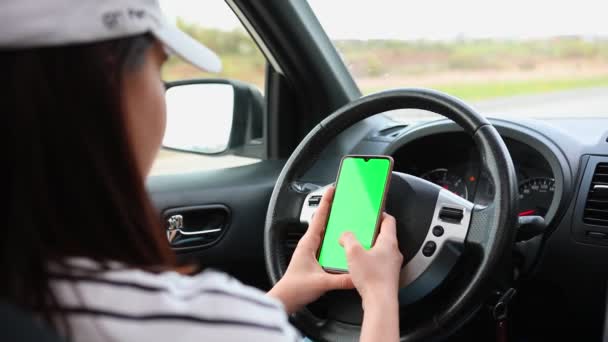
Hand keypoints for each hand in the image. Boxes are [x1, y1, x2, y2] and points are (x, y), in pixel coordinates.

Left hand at [268, 186, 353, 313]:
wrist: (285, 300)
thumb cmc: (294, 289)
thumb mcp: (321, 283)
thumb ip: (341, 280)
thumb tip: (357, 275)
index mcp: (308, 243)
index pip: (319, 217)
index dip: (326, 202)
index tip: (332, 190)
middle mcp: (308, 245)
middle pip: (322, 221)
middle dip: (331, 209)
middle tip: (341, 199)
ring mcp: (310, 251)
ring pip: (323, 232)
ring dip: (332, 224)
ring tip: (344, 216)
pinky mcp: (312, 259)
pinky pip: (324, 244)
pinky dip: (332, 238)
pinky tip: (341, 242)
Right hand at [339, 213, 402, 307]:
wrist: (380, 302)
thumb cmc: (373, 279)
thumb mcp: (354, 253)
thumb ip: (348, 239)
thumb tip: (346, 235)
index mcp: (389, 242)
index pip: (389, 220)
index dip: (380, 214)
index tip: (372, 212)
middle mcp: (393, 252)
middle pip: (385, 235)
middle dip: (371, 232)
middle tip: (360, 231)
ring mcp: (392, 264)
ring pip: (382, 249)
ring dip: (370, 247)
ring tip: (357, 248)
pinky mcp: (387, 275)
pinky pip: (379, 262)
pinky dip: (370, 260)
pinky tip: (360, 265)